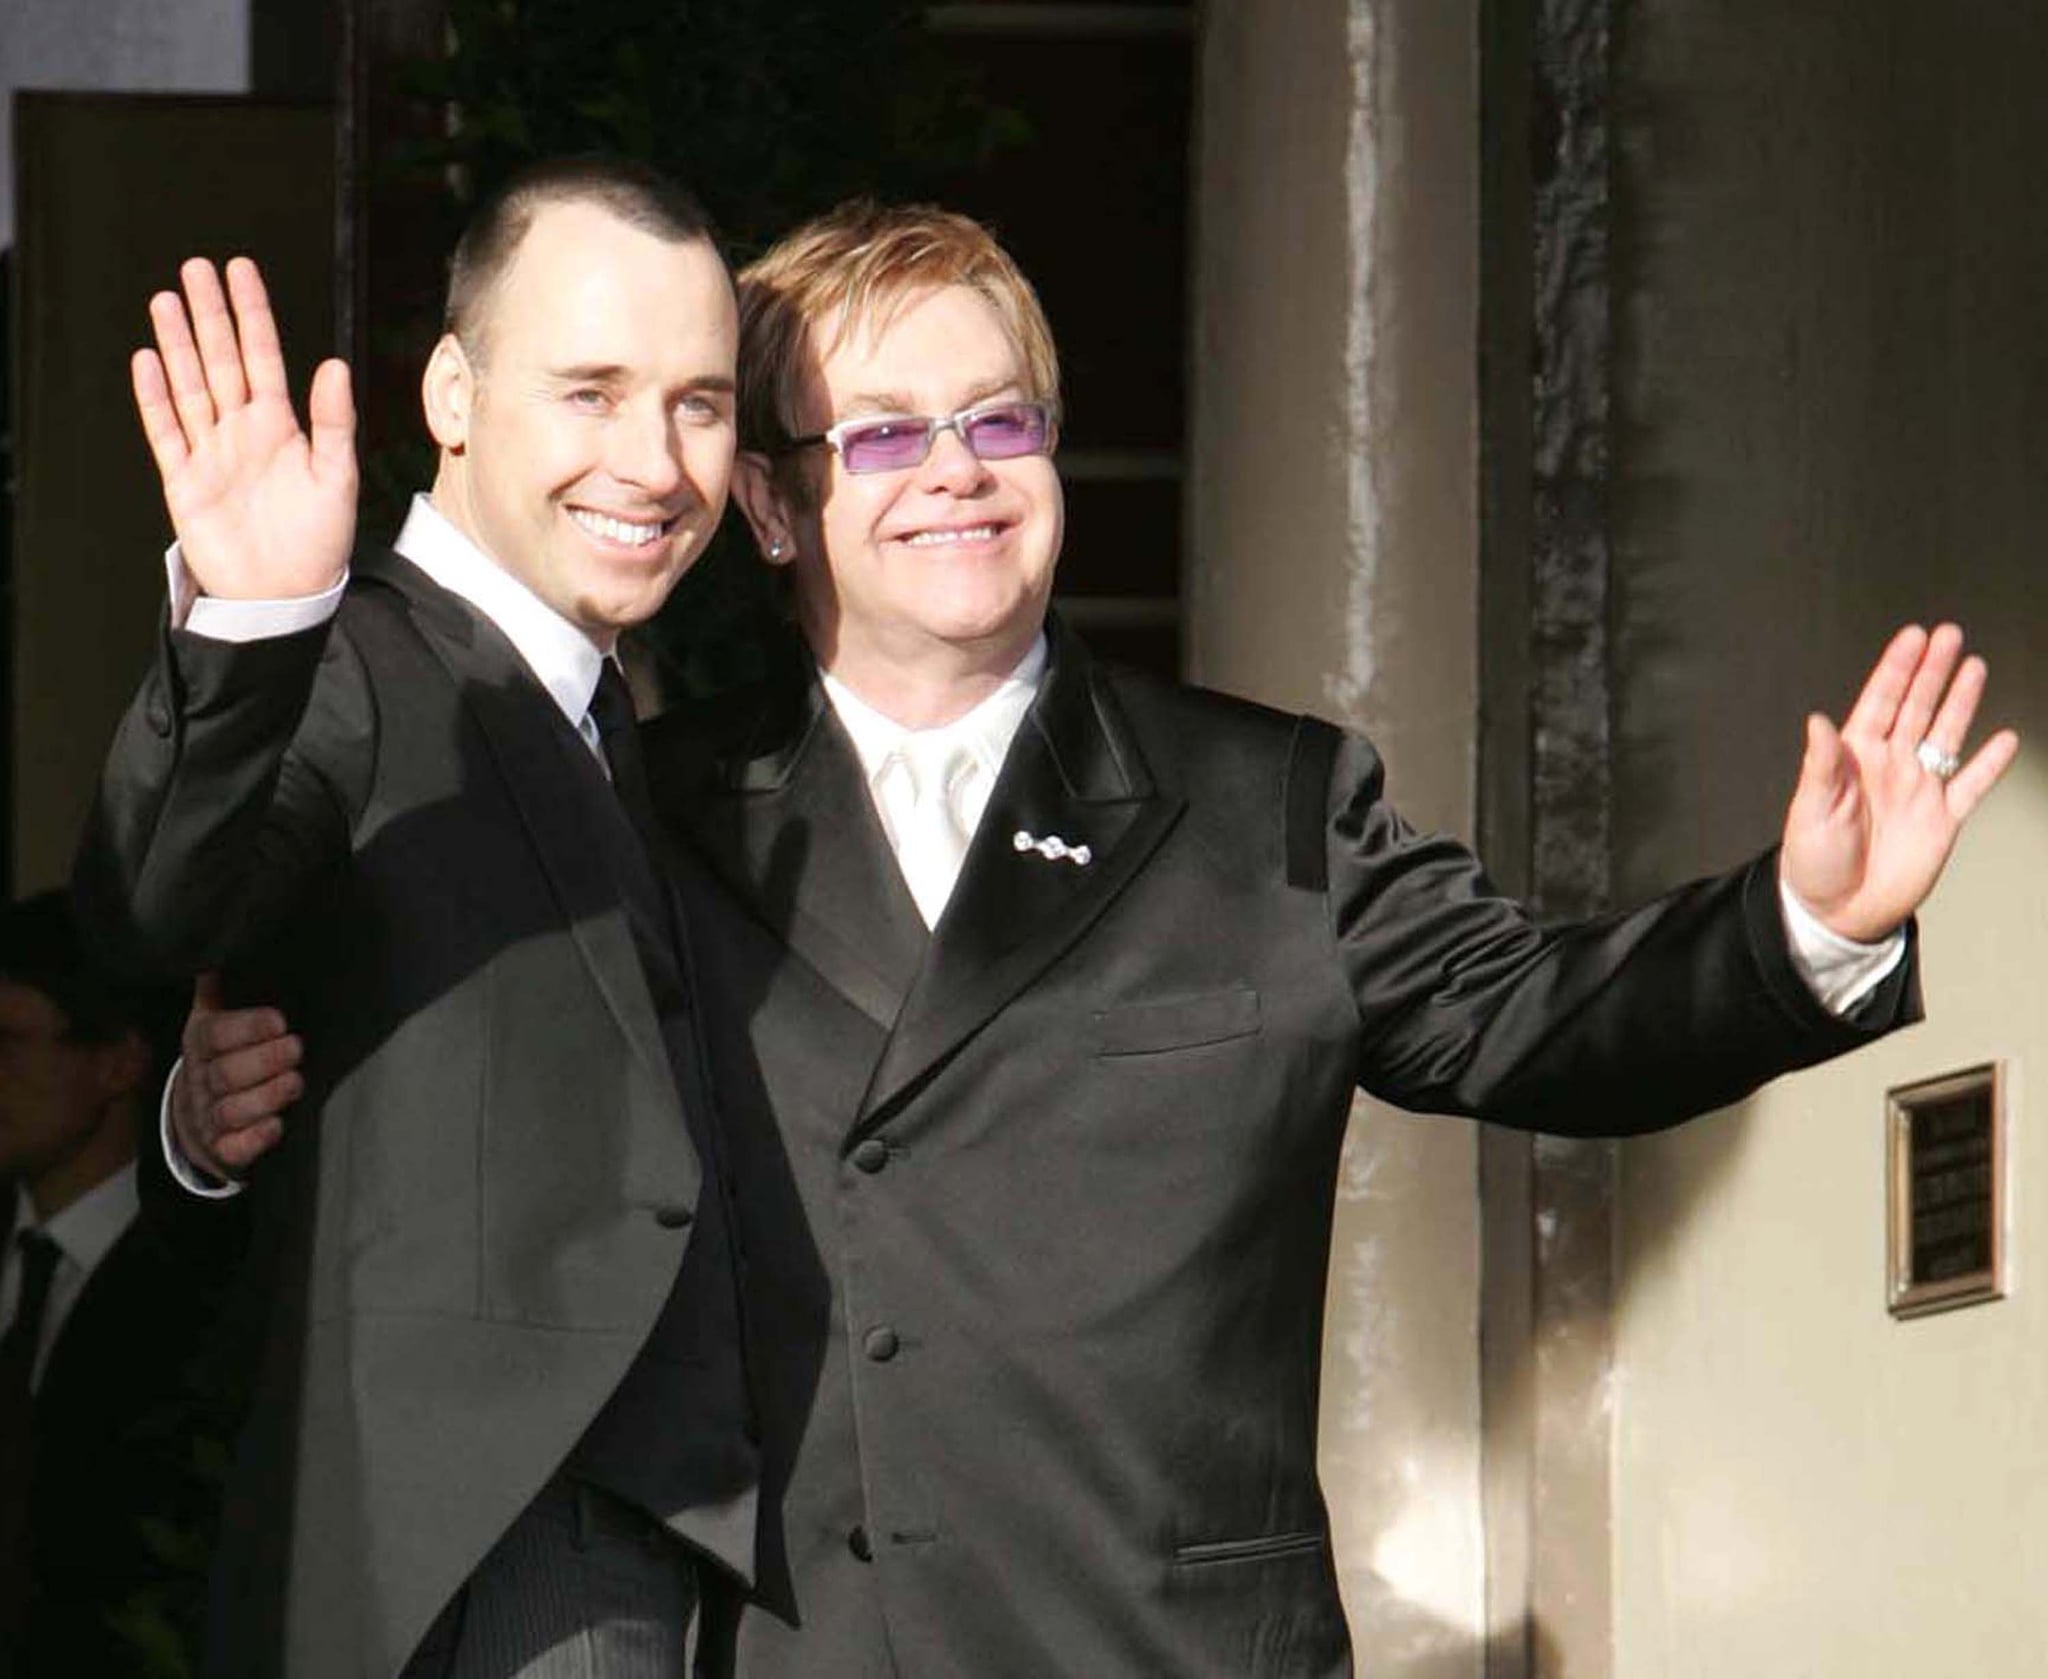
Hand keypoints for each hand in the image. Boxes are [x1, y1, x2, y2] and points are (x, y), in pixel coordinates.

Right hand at [132, 257, 356, 600]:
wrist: (283, 595)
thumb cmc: (318, 542)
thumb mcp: (337, 479)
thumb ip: (334, 422)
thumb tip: (334, 366)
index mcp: (281, 428)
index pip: (263, 356)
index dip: (252, 314)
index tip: (241, 271)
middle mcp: (243, 432)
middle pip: (221, 361)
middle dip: (208, 315)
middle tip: (195, 268)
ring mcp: (211, 453)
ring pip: (190, 386)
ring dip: (177, 345)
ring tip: (165, 301)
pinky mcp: (185, 481)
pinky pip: (165, 431)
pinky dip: (155, 398)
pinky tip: (146, 362)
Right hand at [172, 974, 303, 1178]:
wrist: (195, 1119)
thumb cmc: (219, 1059)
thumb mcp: (213, 1020)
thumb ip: (220, 990)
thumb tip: (222, 948)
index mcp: (199, 1045)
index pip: (214, 1035)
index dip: (246, 1028)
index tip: (280, 1020)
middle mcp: (200, 1082)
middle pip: (225, 1074)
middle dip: (263, 1061)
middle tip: (297, 1048)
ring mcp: (209, 1118)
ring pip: (230, 1111)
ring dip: (265, 1098)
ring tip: (295, 1082)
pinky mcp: (223, 1150)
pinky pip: (232, 1149)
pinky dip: (254, 1140)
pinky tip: (277, 1127)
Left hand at [1781, 623, 2018, 941]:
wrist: (1839, 910)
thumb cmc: (1814, 860)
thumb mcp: (1810, 810)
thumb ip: (1821, 765)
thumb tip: (1818, 721)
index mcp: (1854, 758)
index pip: (1880, 702)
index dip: (1896, 669)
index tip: (1913, 637)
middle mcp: (1889, 766)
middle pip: (1916, 707)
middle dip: (1932, 671)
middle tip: (1949, 634)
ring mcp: (1918, 790)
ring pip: (1945, 734)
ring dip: (1960, 701)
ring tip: (1973, 665)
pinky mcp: (1942, 820)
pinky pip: (1971, 785)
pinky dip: (1989, 764)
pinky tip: (2005, 739)